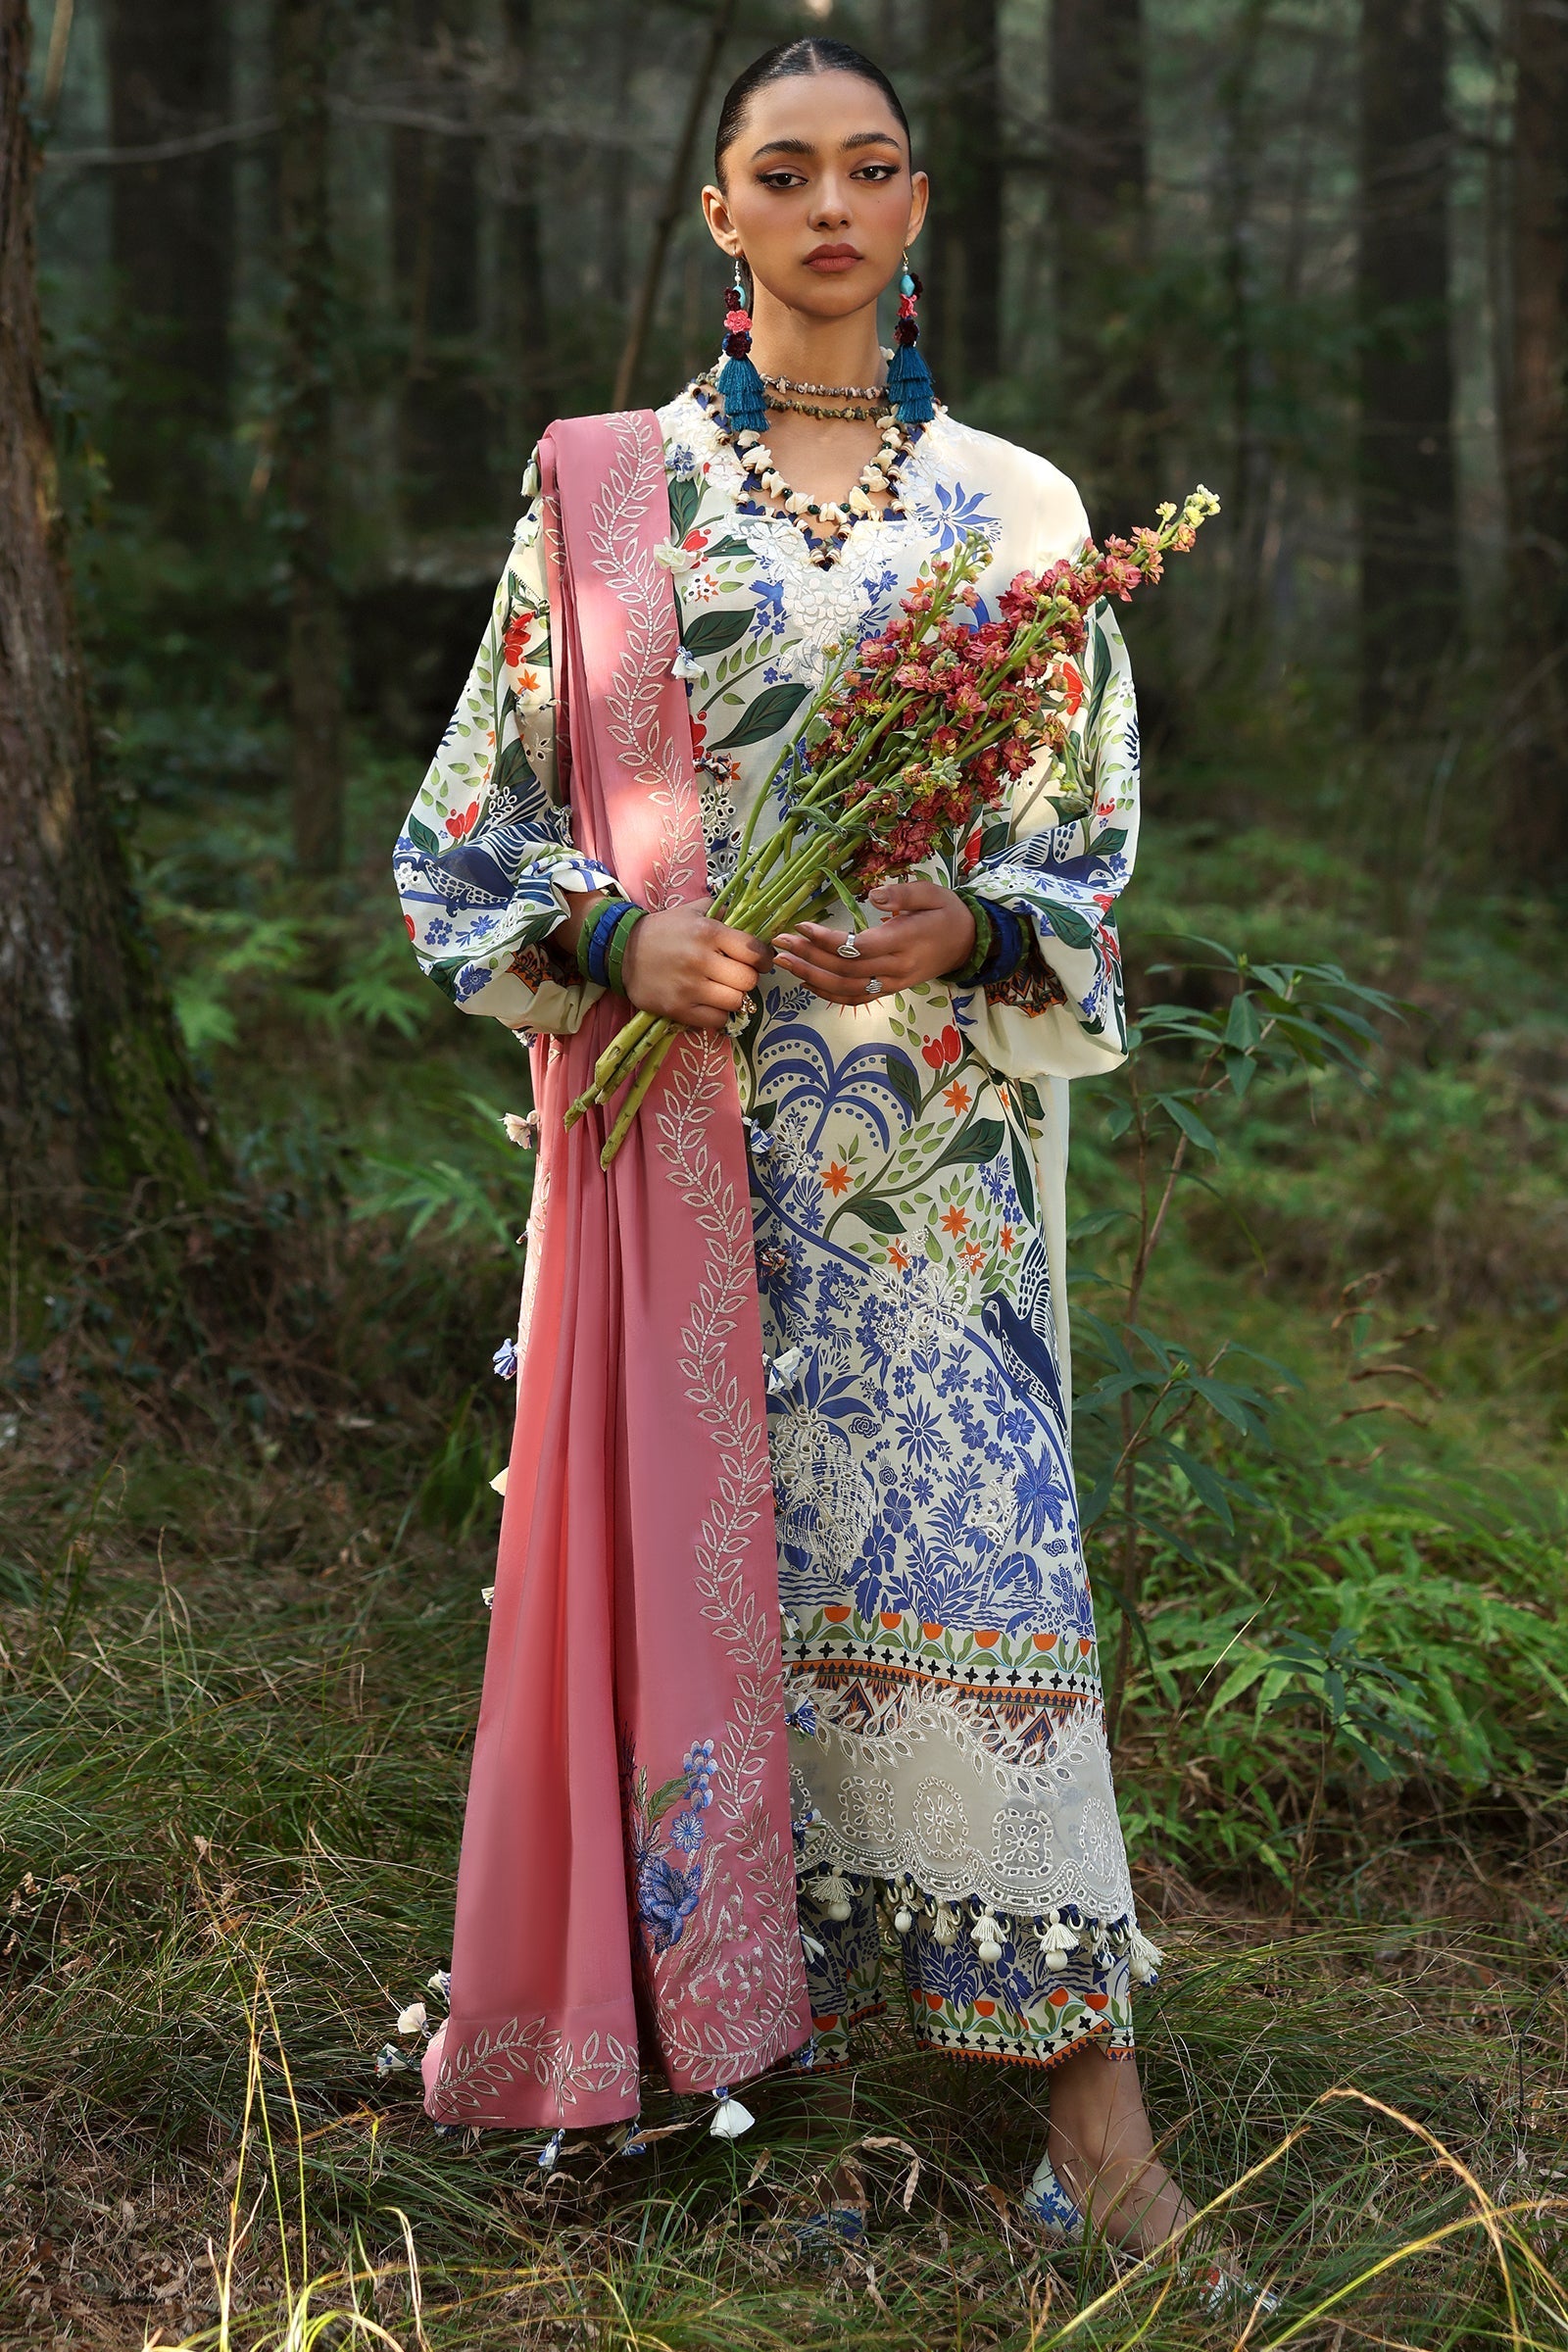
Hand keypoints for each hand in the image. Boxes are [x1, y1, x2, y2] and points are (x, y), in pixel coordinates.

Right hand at [620, 900, 770, 1028]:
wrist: (622, 950)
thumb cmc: (664, 930)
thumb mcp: (693, 911)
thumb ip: (724, 911)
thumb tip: (753, 916)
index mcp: (708, 932)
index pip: (754, 951)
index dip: (764, 959)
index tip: (761, 961)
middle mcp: (701, 960)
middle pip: (748, 980)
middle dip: (748, 978)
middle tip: (738, 976)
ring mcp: (689, 987)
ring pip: (735, 1002)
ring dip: (733, 997)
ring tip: (723, 990)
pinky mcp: (678, 1009)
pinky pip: (716, 1020)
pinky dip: (718, 1014)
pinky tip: (710, 1003)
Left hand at [773, 880, 974, 1006]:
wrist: (968, 944)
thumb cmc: (947, 913)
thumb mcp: (932, 893)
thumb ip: (903, 893)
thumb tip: (873, 895)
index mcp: (906, 941)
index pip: (860, 948)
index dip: (829, 942)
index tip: (802, 928)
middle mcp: (897, 967)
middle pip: (846, 970)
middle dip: (809, 958)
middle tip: (779, 943)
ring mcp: (893, 983)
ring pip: (846, 989)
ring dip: (811, 977)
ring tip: (782, 963)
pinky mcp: (890, 990)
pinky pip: (856, 999)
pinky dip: (828, 994)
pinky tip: (806, 982)